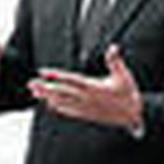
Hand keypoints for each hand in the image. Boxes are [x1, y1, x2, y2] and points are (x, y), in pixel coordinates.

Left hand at [28, 45, 142, 131]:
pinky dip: (57, 106)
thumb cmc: (128, 94)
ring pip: (62, 102)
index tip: (43, 72)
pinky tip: (48, 103)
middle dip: (45, 88)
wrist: (133, 116)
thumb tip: (113, 47)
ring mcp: (85, 108)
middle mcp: (86, 99)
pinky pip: (68, 111)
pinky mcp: (86, 115)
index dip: (56, 76)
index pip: (71, 80)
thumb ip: (115, 61)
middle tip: (30, 83)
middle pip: (61, 92)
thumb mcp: (124, 76)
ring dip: (47, 97)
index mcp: (94, 88)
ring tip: (34, 92)